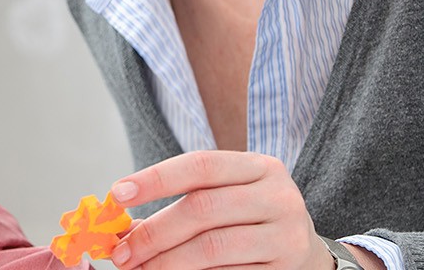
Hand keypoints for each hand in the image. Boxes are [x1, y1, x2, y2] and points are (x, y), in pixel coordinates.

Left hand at [106, 151, 336, 269]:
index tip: (118, 194)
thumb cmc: (251, 220)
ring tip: (141, 268)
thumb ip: (180, 204)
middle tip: (122, 252)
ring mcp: (285, 234)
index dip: (156, 178)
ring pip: (212, 246)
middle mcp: (278, 196)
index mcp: (260, 167)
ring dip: (167, 261)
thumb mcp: (226, 198)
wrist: (306, 254)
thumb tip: (121, 227)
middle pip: (202, 208)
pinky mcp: (283, 267)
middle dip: (154, 232)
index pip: (200, 165)